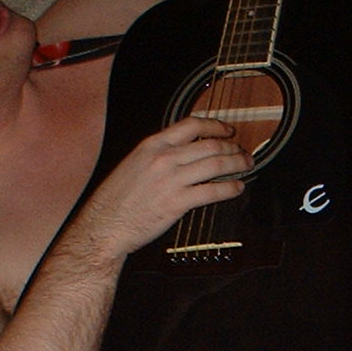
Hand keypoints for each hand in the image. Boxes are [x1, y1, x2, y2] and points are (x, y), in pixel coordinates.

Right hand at [75, 117, 249, 260]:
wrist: (105, 225)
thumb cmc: (116, 200)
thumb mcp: (134, 164)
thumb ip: (158, 155)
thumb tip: (184, 153)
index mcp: (152, 145)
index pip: (191, 125)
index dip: (215, 126)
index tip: (228, 130)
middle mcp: (164, 158)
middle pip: (209, 144)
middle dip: (233, 147)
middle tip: (243, 152)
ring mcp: (172, 180)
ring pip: (216, 165)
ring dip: (237, 164)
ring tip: (246, 166)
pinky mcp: (178, 202)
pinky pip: (212, 192)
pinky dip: (230, 188)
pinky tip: (237, 188)